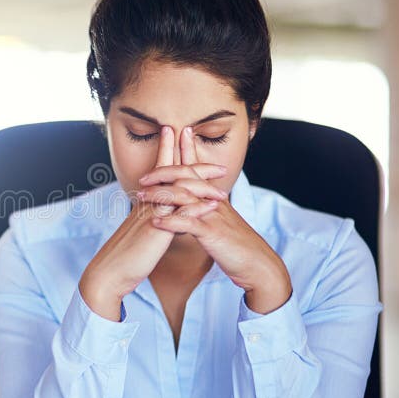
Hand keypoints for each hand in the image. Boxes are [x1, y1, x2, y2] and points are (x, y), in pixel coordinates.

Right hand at [79, 126, 229, 320]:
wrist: (109, 272)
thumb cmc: (126, 255)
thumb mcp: (142, 231)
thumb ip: (154, 219)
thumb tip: (165, 214)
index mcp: (145, 202)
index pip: (160, 171)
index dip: (168, 151)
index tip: (178, 134)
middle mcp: (148, 204)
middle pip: (171, 173)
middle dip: (190, 159)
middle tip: (207, 150)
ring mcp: (152, 215)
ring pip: (178, 191)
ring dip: (201, 182)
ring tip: (222, 177)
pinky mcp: (156, 231)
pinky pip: (179, 216)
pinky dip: (197, 208)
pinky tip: (212, 205)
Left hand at [139, 126, 292, 313]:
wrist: (257, 263)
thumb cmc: (236, 245)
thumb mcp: (220, 221)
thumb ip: (206, 209)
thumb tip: (192, 204)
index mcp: (214, 197)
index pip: (197, 168)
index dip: (187, 150)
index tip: (174, 133)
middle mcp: (213, 201)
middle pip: (187, 176)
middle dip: (163, 172)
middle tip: (143, 177)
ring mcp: (213, 215)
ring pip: (183, 196)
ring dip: (160, 194)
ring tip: (140, 196)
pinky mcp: (212, 233)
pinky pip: (188, 223)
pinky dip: (170, 221)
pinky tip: (155, 221)